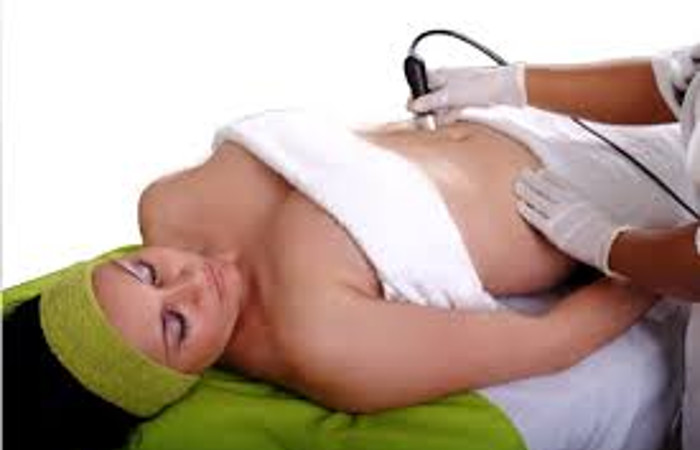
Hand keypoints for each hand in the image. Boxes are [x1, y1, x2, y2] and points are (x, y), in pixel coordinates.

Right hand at [407, 64, 526, 123]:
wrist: (507, 88)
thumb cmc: (481, 85)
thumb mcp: (450, 96)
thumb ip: (429, 101)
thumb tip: (413, 106)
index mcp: (438, 74)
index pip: (418, 85)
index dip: (414, 98)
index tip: (414, 110)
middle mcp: (445, 82)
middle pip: (427, 99)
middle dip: (426, 111)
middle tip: (428, 120)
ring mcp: (454, 92)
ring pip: (438, 107)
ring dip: (438, 116)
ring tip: (442, 119)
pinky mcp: (464, 101)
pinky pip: (450, 111)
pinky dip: (449, 117)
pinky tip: (452, 118)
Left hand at [514, 168, 627, 274]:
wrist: (611, 245)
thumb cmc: (607, 233)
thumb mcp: (597, 213)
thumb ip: (585, 208)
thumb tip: (583, 208)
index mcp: (580, 198)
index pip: (560, 183)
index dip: (548, 177)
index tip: (540, 171)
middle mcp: (569, 204)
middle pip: (546, 187)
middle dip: (533, 179)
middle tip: (522, 173)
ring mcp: (560, 215)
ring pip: (538, 198)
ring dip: (526, 190)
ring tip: (516, 184)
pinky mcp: (553, 229)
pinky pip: (536, 217)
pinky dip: (527, 208)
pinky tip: (519, 204)